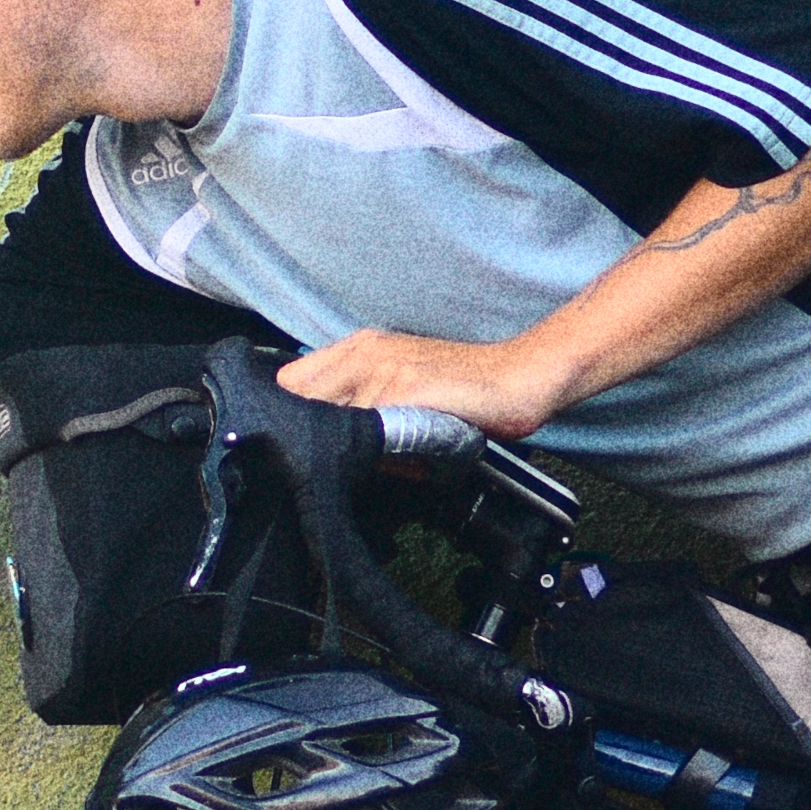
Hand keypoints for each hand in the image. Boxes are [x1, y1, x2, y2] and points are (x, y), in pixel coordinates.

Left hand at [277, 327, 566, 440]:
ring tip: (383, 460)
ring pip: (332, 422)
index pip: (291, 382)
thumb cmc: (463, 388)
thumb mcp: (403, 382)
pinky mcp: (404, 389)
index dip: (295, 416)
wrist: (519, 378)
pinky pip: (368, 432)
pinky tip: (406, 462)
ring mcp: (382, 368)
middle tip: (334, 460)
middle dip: (310, 435)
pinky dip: (379, 455)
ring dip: (346, 449)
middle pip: (301, 401)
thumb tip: (326, 442)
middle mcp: (364, 351)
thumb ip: (363, 402)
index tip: (307, 442)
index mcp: (360, 347)